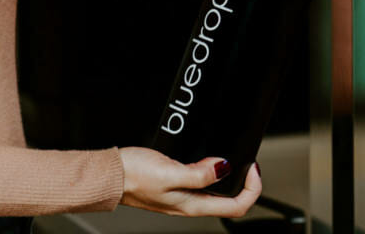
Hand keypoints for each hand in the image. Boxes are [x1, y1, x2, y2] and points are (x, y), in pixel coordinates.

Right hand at [118, 146, 261, 216]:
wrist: (111, 175)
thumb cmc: (133, 176)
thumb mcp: (169, 172)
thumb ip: (198, 173)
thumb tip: (223, 166)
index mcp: (193, 205)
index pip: (236, 207)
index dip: (252, 189)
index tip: (253, 169)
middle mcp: (190, 204)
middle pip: (230, 202)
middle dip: (245, 183)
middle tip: (249, 163)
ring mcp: (183, 196)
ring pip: (217, 192)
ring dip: (230, 176)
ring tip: (235, 159)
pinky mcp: (175, 185)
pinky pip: (202, 182)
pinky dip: (212, 170)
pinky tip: (209, 159)